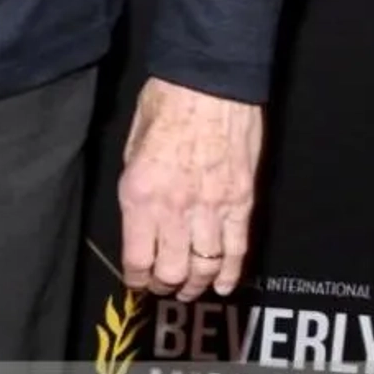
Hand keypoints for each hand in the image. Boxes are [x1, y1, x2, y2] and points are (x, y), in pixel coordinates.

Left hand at [118, 78, 263, 301]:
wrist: (211, 83)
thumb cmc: (166, 105)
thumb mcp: (131, 148)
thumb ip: (136, 190)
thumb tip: (140, 221)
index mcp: (139, 195)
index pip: (136, 259)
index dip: (136, 279)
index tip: (137, 283)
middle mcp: (174, 209)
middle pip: (171, 272)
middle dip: (165, 288)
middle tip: (163, 289)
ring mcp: (212, 208)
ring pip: (204, 267)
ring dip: (196, 285)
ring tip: (191, 290)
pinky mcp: (242, 202)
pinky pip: (238, 250)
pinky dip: (231, 274)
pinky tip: (223, 285)